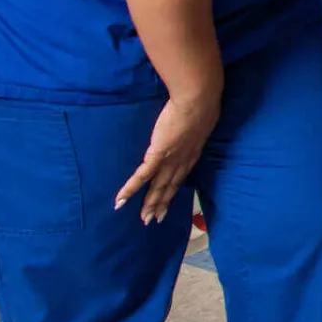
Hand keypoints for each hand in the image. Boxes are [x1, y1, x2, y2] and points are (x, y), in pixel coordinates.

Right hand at [115, 95, 219, 224]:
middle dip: (161, 204)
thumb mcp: (200, 119)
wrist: (198, 101)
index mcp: (191, 154)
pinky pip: (141, 176)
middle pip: (169, 187)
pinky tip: (120, 200)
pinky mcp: (157, 155)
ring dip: (150, 203)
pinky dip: (130, 189)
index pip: (180, 177)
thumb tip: (190, 121)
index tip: (168, 201)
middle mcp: (182, 162)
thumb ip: (194, 125)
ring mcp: (169, 160)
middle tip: (154, 219)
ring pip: (157, 187)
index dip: (173, 190)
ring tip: (143, 218)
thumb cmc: (201, 103)